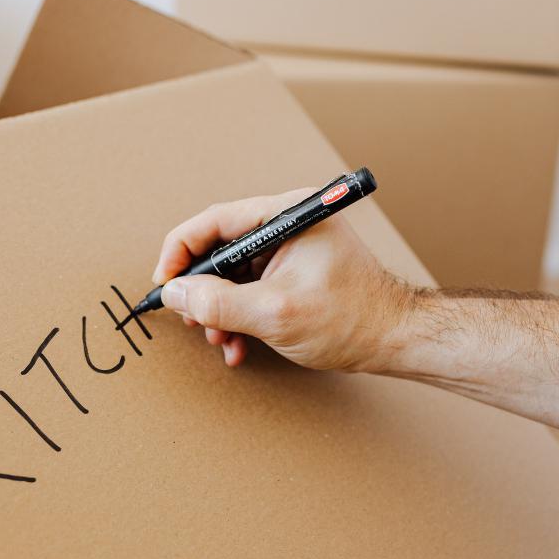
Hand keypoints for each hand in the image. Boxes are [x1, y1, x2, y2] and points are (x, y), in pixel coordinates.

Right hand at [153, 189, 413, 370]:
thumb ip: (219, 303)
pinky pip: (248, 288)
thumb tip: (175, 294)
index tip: (165, 284)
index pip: (214, 221)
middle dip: (202, 290)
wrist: (394, 341)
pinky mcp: (291, 271)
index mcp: (288, 214)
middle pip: (219, 248)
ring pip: (231, 273)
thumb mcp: (275, 314)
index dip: (181, 252)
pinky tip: (238, 344)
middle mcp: (287, 224)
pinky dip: (237, 316)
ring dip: (218, 310)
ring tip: (221, 339)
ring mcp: (289, 248)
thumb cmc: (351, 320)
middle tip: (191, 318)